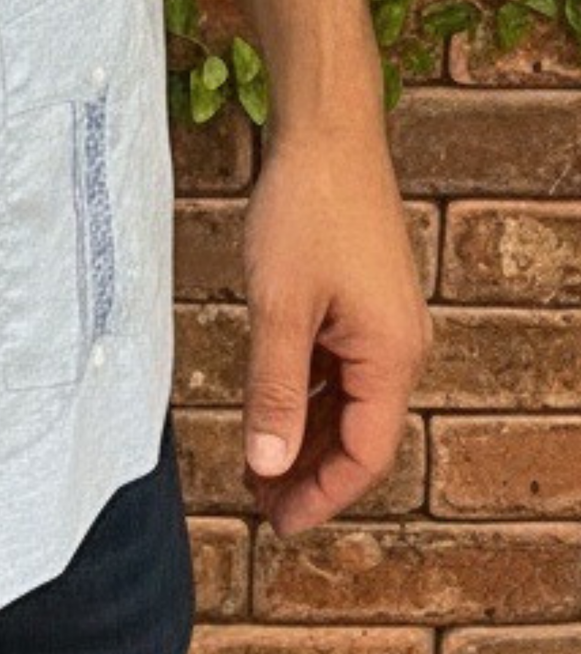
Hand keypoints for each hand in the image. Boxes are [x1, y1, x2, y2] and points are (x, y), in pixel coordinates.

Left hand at [238, 115, 431, 536]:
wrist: (328, 131)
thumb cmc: (306, 208)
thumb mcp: (279, 306)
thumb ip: (273, 388)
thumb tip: (266, 462)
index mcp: (390, 356)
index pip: (363, 454)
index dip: (320, 494)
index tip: (278, 522)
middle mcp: (399, 346)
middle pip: (357, 433)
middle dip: (308, 470)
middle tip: (256, 500)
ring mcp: (383, 322)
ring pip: (345, 400)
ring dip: (303, 432)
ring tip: (255, 460)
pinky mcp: (363, 299)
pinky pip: (339, 364)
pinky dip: (305, 390)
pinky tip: (269, 401)